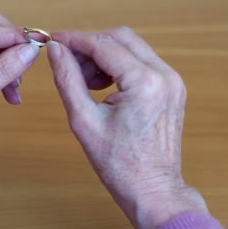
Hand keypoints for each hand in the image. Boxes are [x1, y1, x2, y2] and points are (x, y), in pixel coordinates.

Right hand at [47, 27, 207, 228]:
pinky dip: (120, 66)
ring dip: (105, 55)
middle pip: (121, 38)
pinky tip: (102, 86)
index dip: (75, 40)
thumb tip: (56, 51)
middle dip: (90, 46)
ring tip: (85, 81)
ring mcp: (173, 81)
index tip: (54, 40)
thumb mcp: (84, 121)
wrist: (152, 190)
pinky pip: (143, 62)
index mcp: (145, 83)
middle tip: (67, 62)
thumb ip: (68, 80)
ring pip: (133, 48)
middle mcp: (165, 75)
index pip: (104, 45)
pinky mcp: (173, 88)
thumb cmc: (119, 165)